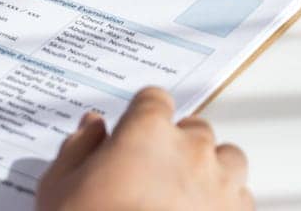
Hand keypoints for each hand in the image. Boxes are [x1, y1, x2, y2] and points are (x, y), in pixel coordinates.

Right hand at [36, 88, 251, 210]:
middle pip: (194, 129)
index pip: (154, 100)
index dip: (142, 117)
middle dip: (177, 146)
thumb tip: (91, 127)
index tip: (133, 134)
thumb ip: (79, 148)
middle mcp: (192, 149)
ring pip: (227, 159)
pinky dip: (224, 203)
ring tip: (184, 196)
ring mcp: (220, 183)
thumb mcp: (59, 188)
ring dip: (211, 170)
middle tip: (152, 175)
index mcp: (148, 132)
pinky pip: (241, 198)